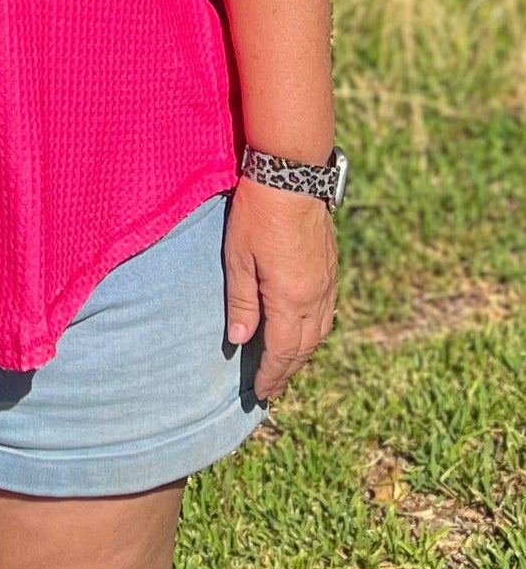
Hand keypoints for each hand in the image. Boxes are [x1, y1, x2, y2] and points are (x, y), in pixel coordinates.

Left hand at [224, 177, 336, 399]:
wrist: (292, 175)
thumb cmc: (257, 215)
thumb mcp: (238, 259)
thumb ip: (241, 303)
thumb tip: (240, 341)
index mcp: (291, 299)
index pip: (281, 350)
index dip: (271, 374)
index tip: (261, 393)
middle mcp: (315, 296)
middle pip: (303, 347)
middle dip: (287, 371)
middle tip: (274, 390)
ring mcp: (328, 282)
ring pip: (319, 331)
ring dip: (303, 354)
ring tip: (287, 368)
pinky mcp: (331, 267)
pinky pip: (327, 312)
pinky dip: (315, 331)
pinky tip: (305, 333)